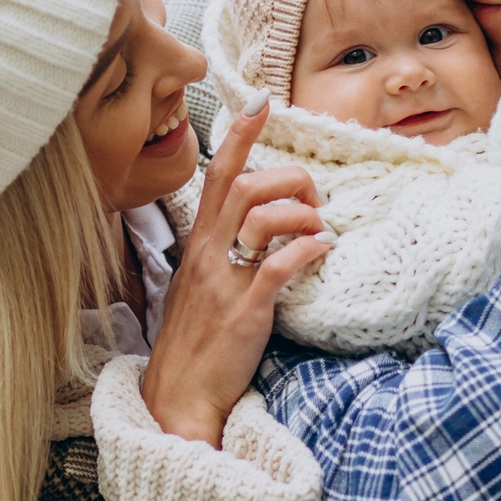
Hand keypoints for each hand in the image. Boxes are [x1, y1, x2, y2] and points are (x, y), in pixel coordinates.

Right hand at [140, 95, 332, 446]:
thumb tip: (253, 228)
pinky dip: (307, 250)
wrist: (177, 400)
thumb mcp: (198, 288)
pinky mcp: (245, 314)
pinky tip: (323, 250)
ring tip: (320, 228)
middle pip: (245, 186)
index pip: (215, 177)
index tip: (260, 101)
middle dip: (288, 177)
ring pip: (262, 217)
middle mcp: (207, 257)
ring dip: (301, 212)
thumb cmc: (193, 346)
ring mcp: (225, 284)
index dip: (238, 135)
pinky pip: (280, 267)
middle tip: (313, 195)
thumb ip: (220, 254)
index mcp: (197, 247)